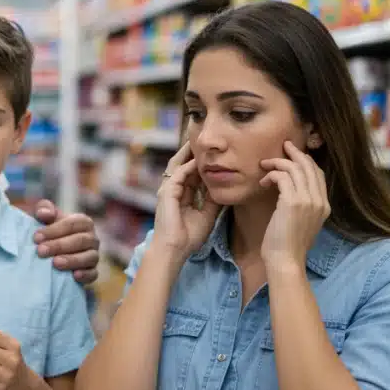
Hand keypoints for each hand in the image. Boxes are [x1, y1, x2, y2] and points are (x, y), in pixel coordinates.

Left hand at [34, 200, 99, 283]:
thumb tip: (43, 213)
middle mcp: (92, 238)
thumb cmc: (49, 231)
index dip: (54, 230)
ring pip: (89, 257)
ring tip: (55, 263)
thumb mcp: (46, 217)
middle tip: (41, 251)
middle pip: (80, 240)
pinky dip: (85, 275)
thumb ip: (44, 209)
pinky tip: (74, 276)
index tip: (36, 238)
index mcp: (83, 222)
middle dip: (59, 246)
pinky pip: (93, 274)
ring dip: (72, 260)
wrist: (54, 253)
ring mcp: (94, 255)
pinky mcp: (93, 272)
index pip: (71, 224)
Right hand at [149, 143, 221, 262]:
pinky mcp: (166, 194)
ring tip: (195, 142)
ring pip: (177, 166)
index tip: (210, 154)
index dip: (198, 164)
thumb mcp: (207, 215)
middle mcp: (172, 190)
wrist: (175, 250)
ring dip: (186, 154)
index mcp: (180, 196)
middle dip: (189, 153)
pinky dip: (187, 168)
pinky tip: (197, 162)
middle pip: (180, 165)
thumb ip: (212, 200)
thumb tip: (222, 187)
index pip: (189, 174)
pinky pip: (177, 175)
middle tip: (199, 140)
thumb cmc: (188, 237)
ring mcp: (167, 191)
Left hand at [259, 141, 329, 267]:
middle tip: (283, 146)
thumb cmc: (287, 246)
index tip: (293, 156)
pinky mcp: (293, 202)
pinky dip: (272, 174)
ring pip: (296, 168)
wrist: (285, 261)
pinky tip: (263, 182)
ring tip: (265, 165)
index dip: (306, 162)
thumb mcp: (301, 223)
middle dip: (295, 154)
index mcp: (324, 206)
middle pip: (310, 167)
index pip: (318, 175)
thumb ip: (303, 207)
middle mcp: (320, 201)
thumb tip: (290, 194)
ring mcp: (308, 201)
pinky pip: (283, 177)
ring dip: (278, 163)